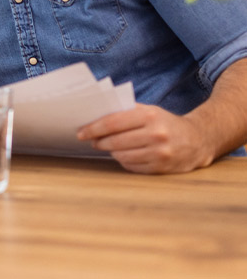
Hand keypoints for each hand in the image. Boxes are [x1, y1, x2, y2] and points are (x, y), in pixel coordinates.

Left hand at [77, 104, 213, 173]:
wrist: (198, 140)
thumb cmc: (165, 122)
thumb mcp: (149, 110)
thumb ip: (124, 111)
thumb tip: (93, 117)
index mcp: (149, 116)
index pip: (112, 122)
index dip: (93, 128)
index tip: (80, 132)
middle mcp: (156, 134)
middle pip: (115, 141)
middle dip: (99, 141)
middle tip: (92, 141)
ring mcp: (160, 153)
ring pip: (121, 155)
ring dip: (110, 151)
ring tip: (107, 146)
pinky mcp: (161, 168)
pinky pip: (132, 166)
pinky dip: (124, 161)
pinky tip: (124, 155)